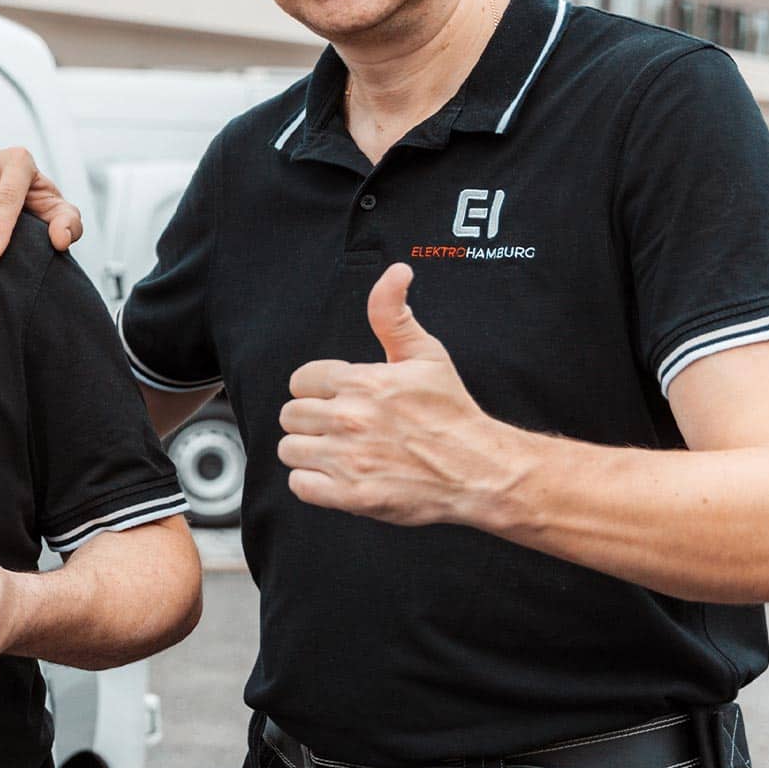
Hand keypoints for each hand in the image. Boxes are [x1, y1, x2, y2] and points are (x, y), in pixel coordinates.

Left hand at [278, 265, 519, 526]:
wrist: (478, 469)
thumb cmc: (451, 413)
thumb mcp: (425, 355)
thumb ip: (394, 314)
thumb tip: (395, 272)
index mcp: (361, 382)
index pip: (301, 381)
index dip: (318, 390)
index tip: (341, 399)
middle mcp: (349, 418)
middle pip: (291, 415)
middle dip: (312, 419)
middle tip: (342, 427)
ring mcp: (347, 458)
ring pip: (290, 449)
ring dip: (309, 451)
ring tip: (339, 452)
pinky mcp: (350, 495)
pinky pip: (299, 485)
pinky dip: (313, 483)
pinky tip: (338, 475)